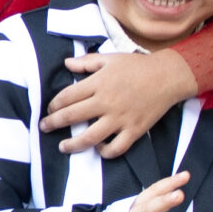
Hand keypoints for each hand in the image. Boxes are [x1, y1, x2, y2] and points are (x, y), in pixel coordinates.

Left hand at [45, 49, 194, 155]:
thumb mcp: (110, 59)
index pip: (66, 97)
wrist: (168, 76)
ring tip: (63, 147)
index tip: (49, 110)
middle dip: (53, 124)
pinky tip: (98, 149)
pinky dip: (105, 152)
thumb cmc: (137, 66)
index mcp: (98, 83)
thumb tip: (66, 63)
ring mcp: (120, 118)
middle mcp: (106, 102)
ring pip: (90, 137)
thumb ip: (87, 62)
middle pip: (72, 116)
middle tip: (44, 128)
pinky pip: (117, 148)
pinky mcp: (134, 130)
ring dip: (73, 144)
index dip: (53, 105)